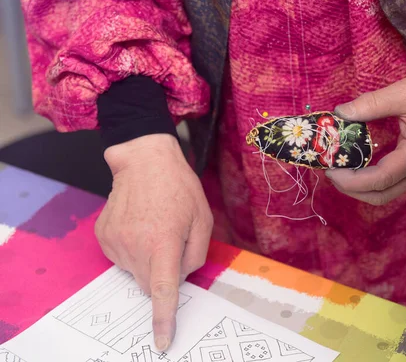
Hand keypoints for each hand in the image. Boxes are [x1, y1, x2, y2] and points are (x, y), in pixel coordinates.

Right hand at [95, 134, 212, 350]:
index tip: (161, 342)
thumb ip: (196, 256)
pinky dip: (134, 250)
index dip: (163, 320)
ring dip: (148, 261)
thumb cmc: (178, 188)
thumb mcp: (203, 220)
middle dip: (163, 276)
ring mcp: (115, 241)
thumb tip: (180, 278)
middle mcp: (135, 246)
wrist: (144, 161)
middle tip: (172, 245)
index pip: (163, 291)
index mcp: (163, 243)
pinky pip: (122, 258)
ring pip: (136, 272)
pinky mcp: (103, 236)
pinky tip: (140, 226)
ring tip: (155, 228)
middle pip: (150, 285)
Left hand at [326, 73, 405, 204]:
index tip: (331, 169)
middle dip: (352, 189)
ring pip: (387, 192)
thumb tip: (340, 112)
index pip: (380, 179)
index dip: (352, 180)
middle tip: (330, 172)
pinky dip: (371, 179)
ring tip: (340, 170)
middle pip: (381, 194)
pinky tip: (357, 164)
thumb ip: (371, 104)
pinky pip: (392, 182)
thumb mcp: (404, 93)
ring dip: (361, 187)